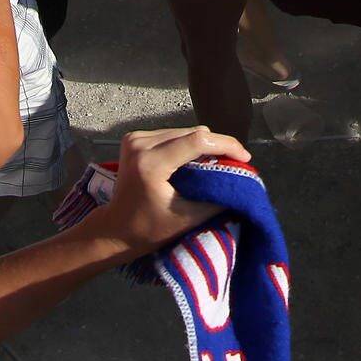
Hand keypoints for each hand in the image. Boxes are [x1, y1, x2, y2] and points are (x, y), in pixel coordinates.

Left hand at [91, 127, 247, 253]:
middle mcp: (141, 143)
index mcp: (151, 163)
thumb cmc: (150, 229)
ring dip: (203, 144)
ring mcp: (135, 138)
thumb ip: (217, 198)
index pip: (197, 141)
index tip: (245, 157)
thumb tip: (244, 180)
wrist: (115, 229)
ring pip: (183, 131)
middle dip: (218, 145)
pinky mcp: (134, 137)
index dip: (226, 145)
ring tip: (218, 162)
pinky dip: (186, 144)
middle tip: (236, 161)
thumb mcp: (188, 218)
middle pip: (192, 132)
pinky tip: (194, 160)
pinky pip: (171, 134)